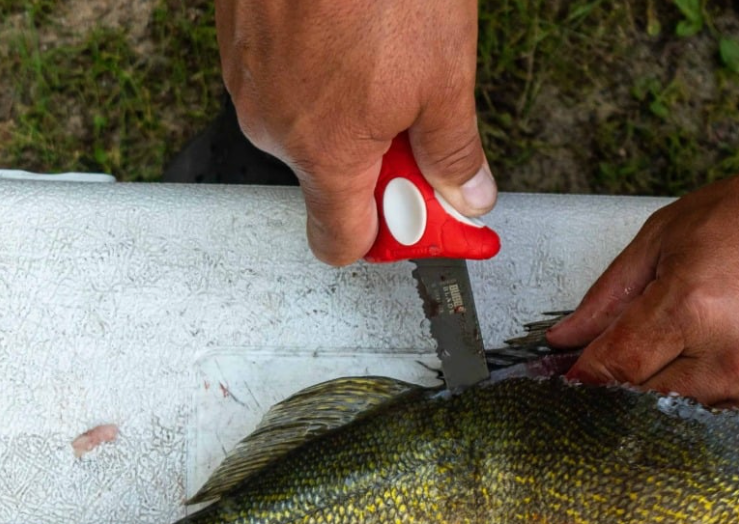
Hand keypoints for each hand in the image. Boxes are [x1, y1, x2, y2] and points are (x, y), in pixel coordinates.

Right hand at [215, 0, 496, 264]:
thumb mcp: (445, 78)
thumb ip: (454, 154)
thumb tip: (468, 195)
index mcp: (323, 155)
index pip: (339, 242)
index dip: (384, 238)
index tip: (414, 222)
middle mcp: (274, 127)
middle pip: (329, 182)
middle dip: (375, 166)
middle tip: (414, 123)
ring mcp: (248, 79)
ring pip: (307, 128)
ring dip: (348, 117)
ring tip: (382, 60)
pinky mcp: (239, 38)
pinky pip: (285, 82)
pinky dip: (319, 76)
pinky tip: (349, 35)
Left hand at [547, 155, 738, 418]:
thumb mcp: (668, 235)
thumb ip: (608, 296)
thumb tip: (561, 341)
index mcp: (691, 306)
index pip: (615, 367)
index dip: (587, 377)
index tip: (576, 382)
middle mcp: (733, 357)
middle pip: (649, 403)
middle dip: (634, 388)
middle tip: (642, 365)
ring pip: (696, 419)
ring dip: (684, 398)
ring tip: (703, 356)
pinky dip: (731, 404)